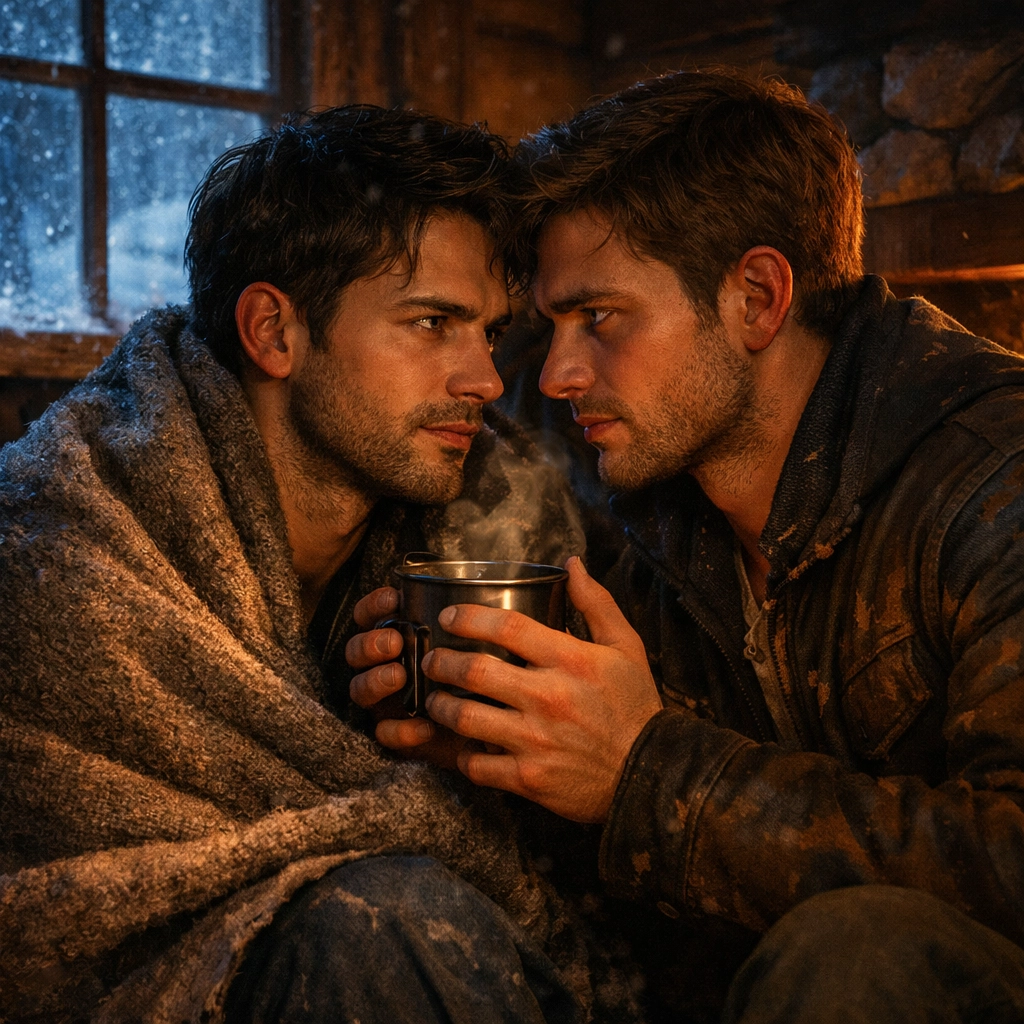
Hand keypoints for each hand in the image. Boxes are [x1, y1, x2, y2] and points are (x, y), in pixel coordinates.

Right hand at [346, 586, 466, 768]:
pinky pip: (384, 733)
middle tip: (394, 642)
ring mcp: (384, 699)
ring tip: (399, 675)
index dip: (373, 606)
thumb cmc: (474, 671)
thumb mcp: (467, 643)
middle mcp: (381, 665)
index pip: (367, 616)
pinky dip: (401, 730)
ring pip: (359, 689)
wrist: (489, 720)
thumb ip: (461, 625)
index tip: (394, 599)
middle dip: (370, 643)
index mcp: (392, 636)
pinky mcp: (395, 732)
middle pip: (355, 651)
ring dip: (375, 680)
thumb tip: (477, 605)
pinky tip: (425, 725)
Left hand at [422, 556, 662, 822]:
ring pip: (465, 718)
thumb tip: (572, 565)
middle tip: (432, 661)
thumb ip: (596, 603)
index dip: (468, 617)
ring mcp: (536, 740)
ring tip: (436, 700)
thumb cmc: (635, 706)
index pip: (507, 626)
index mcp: (570, 659)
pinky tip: (465, 745)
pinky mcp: (529, 777)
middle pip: (473, 671)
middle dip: (441, 662)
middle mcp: (549, 697)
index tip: (449, 617)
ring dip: (441, 707)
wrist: (652, 775)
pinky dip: (464, 755)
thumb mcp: (626, 647)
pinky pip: (477, 764)